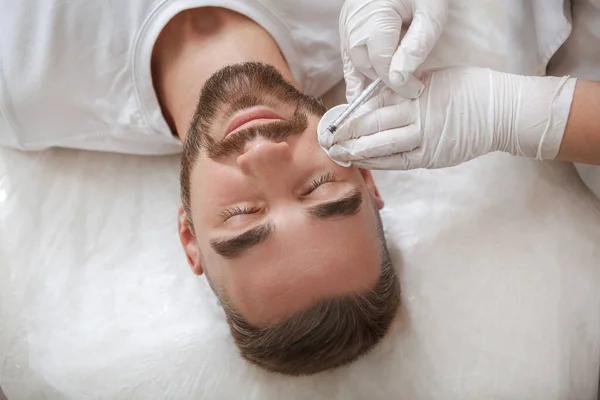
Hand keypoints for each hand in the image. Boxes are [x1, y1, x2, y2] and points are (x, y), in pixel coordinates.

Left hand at [324, 67, 576, 169]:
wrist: (501, 112)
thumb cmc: (469, 90)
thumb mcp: (434, 79)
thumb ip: (405, 91)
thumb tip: (375, 100)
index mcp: (416, 93)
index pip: (375, 104)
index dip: (352, 113)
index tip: (335, 120)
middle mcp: (418, 115)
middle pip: (374, 125)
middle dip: (348, 134)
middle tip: (328, 140)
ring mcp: (425, 139)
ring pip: (383, 146)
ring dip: (357, 151)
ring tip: (339, 155)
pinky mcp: (431, 157)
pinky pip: (399, 161)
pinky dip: (380, 162)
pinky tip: (364, 163)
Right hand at [340, 0, 447, 101]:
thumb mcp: (430, 15)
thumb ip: (416, 47)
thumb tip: (399, 79)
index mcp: (374, 19)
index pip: (382, 65)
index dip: (398, 83)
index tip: (415, 91)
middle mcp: (354, 24)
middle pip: (366, 66)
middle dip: (384, 81)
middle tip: (406, 89)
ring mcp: (346, 24)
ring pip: (354, 63)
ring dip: (369, 79)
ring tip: (383, 96)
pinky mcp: (346, 25)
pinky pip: (348, 55)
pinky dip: (356, 72)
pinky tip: (360, 91)